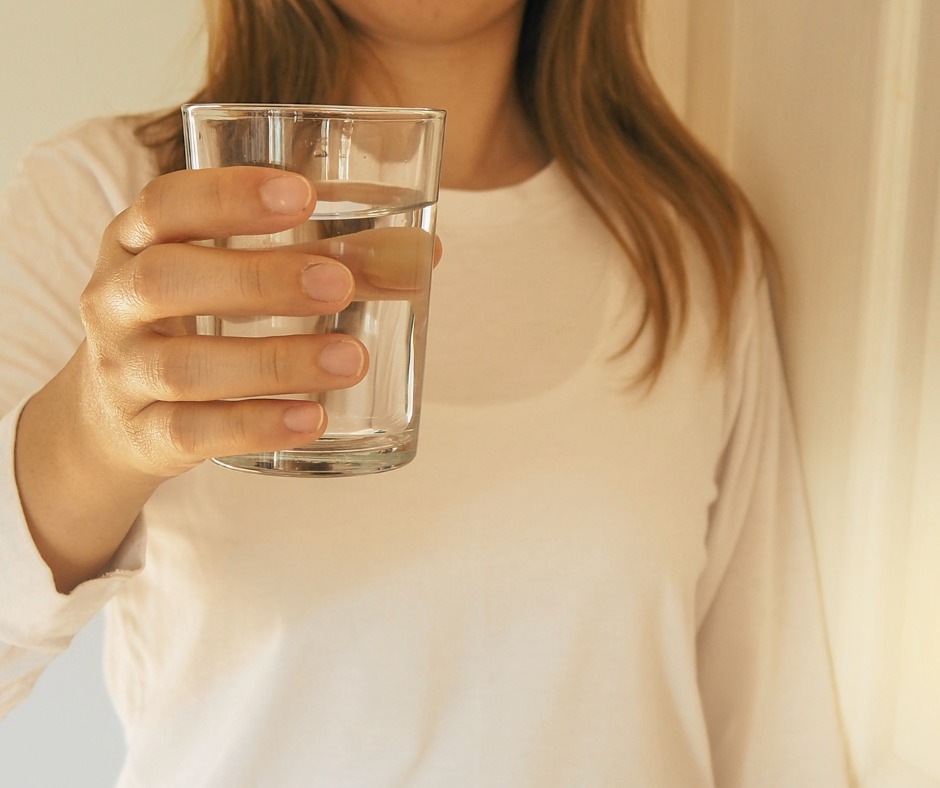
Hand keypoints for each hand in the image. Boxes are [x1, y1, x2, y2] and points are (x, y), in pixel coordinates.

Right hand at [74, 165, 365, 479]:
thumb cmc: (194, 323)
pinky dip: (257, 425)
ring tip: (351, 359)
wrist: (114, 417)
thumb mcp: (227, 277)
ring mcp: (121, 372)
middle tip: (339, 284)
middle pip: (167, 280)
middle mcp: (115, 301)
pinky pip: (193, 432)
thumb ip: (318, 258)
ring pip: (186, 366)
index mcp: (136, 241)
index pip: (165, 204)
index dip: (227, 195)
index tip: (303, 194)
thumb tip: (423, 256)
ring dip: (276, 361)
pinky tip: (313, 418)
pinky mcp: (143, 434)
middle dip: (258, 279)